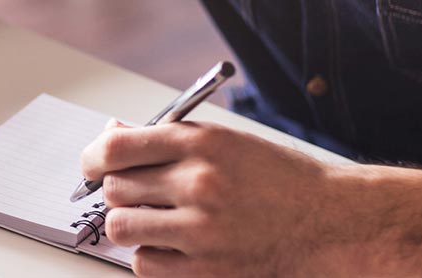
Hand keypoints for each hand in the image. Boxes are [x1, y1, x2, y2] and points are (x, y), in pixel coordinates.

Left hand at [80, 120, 421, 275]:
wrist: (329, 222)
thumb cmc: (280, 181)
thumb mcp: (227, 143)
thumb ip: (170, 141)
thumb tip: (111, 140)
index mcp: (202, 145)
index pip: (116, 148)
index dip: (93, 158)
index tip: (92, 165)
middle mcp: (199, 184)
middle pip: (115, 189)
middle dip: (120, 192)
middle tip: (140, 195)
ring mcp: (200, 230)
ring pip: (122, 226)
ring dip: (131, 224)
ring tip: (156, 221)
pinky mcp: (204, 270)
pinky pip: (143, 264)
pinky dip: (150, 256)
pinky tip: (173, 246)